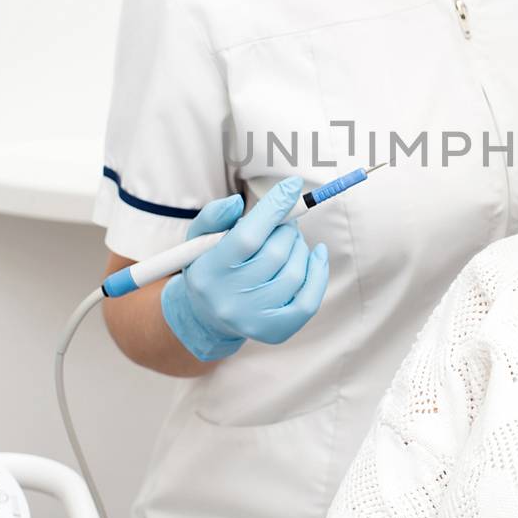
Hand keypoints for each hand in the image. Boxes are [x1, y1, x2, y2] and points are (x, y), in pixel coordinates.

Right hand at [159, 177, 330, 361]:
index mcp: (208, 272)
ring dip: (300, 248)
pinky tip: (315, 257)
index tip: (293, 185)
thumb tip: (237, 202)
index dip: (274, 208)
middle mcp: (229, 300)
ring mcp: (253, 319)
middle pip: (275, 253)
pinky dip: (318, 273)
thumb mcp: (200, 237)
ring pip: (295, 273)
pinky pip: (308, 301)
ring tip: (290, 242)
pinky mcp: (275, 332)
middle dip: (287, 229)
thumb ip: (214, 216)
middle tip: (285, 223)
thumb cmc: (210, 265)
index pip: (248, 237)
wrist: (207, 315)